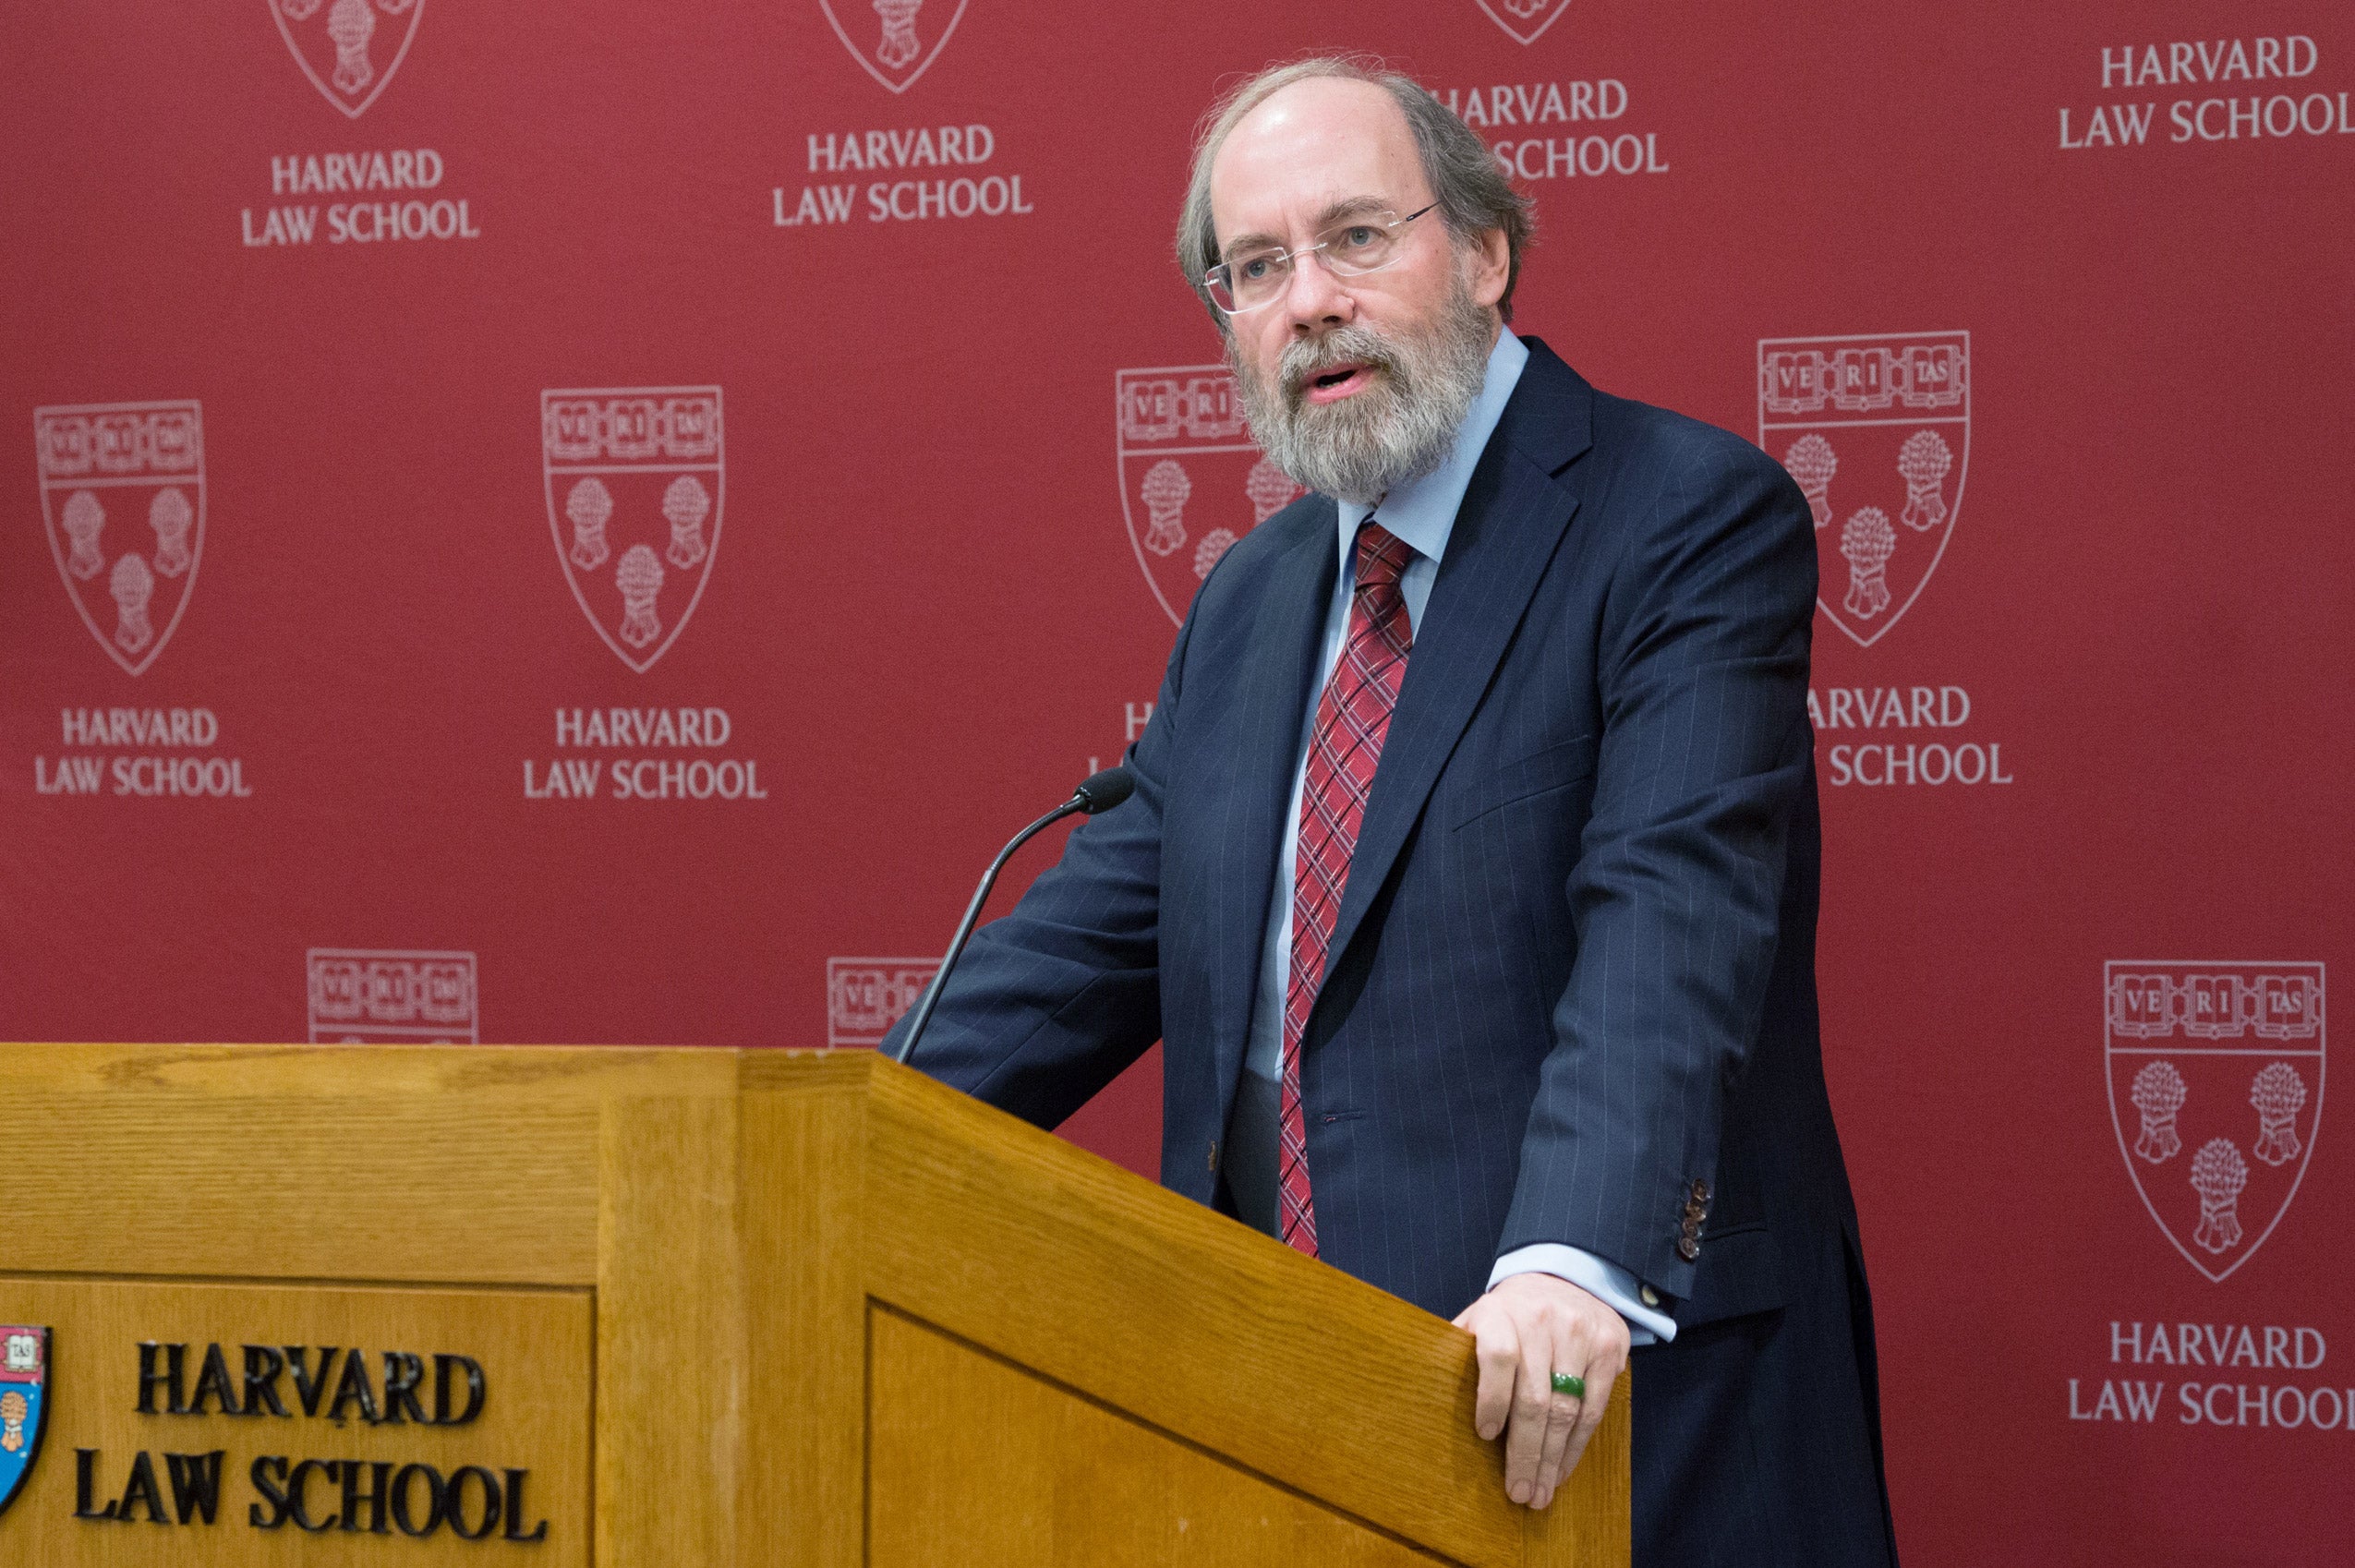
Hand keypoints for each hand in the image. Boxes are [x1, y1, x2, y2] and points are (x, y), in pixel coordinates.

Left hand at [1451, 1271, 1628, 1509]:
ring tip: (1540, 1492)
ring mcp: (1580, 1333)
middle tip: (1519, 1492)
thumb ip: (1459, 1353)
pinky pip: (1594, 1408)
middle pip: (1535, 1397)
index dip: (1492, 1398)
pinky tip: (1562, 1468)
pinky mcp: (1609, 1348)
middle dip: (1526, 1453)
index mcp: (1500, 1311)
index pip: (1498, 1354)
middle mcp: (1542, 1319)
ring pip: (1567, 1409)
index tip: (1485, 1435)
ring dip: (1552, 1459)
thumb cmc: (1509, 1315)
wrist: (1564, 1277)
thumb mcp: (1478, 1320)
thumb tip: (1427, 1403)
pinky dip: (1576, 1446)